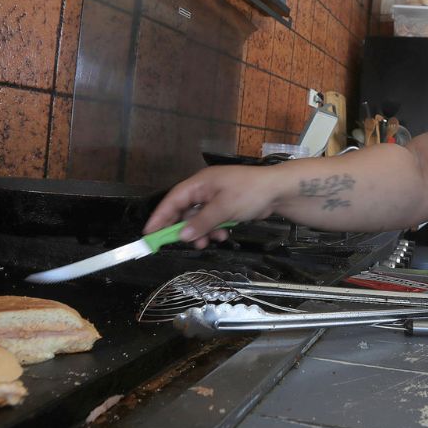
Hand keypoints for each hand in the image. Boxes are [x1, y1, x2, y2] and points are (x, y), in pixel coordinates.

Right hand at [143, 166, 281, 247]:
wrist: (278, 191)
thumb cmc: (250, 192)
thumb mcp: (224, 208)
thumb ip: (201, 222)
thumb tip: (181, 235)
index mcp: (199, 183)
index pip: (173, 199)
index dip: (160, 216)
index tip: (150, 233)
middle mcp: (204, 189)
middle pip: (184, 211)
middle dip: (185, 229)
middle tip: (185, 244)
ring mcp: (215, 198)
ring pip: (198, 219)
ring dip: (202, 232)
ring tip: (209, 241)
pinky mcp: (225, 206)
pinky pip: (211, 221)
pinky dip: (214, 230)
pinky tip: (223, 235)